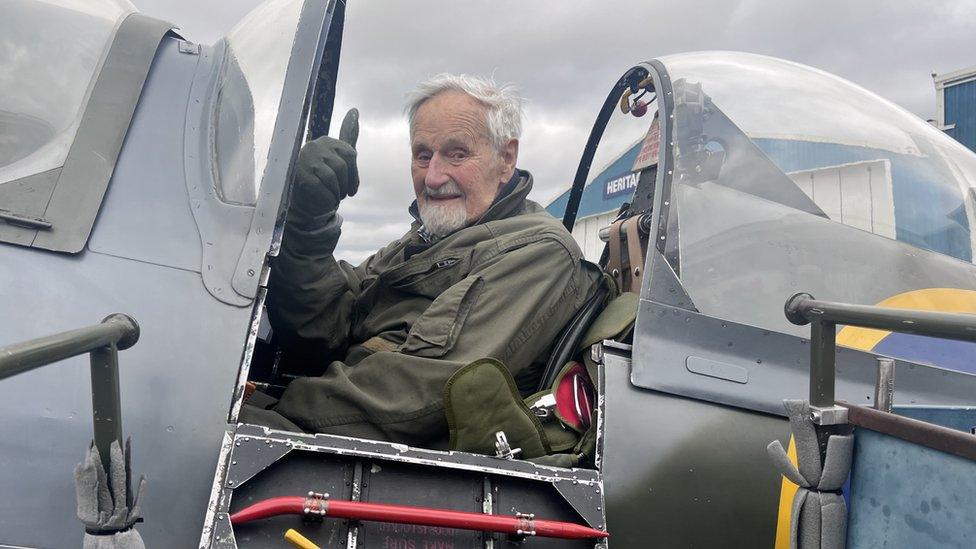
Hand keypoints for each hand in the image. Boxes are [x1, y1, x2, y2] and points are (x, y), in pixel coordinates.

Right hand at [289, 108, 359, 227]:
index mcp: (328, 141)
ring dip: (336, 194)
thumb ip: (348, 135)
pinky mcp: (298, 175)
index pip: (350, 155)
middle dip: (344, 187)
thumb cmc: (323, 175)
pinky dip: (326, 200)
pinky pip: (320, 188)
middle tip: (340, 196)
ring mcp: (305, 159)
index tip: (351, 190)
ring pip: (331, 179)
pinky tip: (325, 202)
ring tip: (332, 199)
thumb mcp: (338, 156)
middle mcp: (315, 146)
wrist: (302, 199)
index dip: (354, 177)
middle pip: (341, 168)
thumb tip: (354, 110)